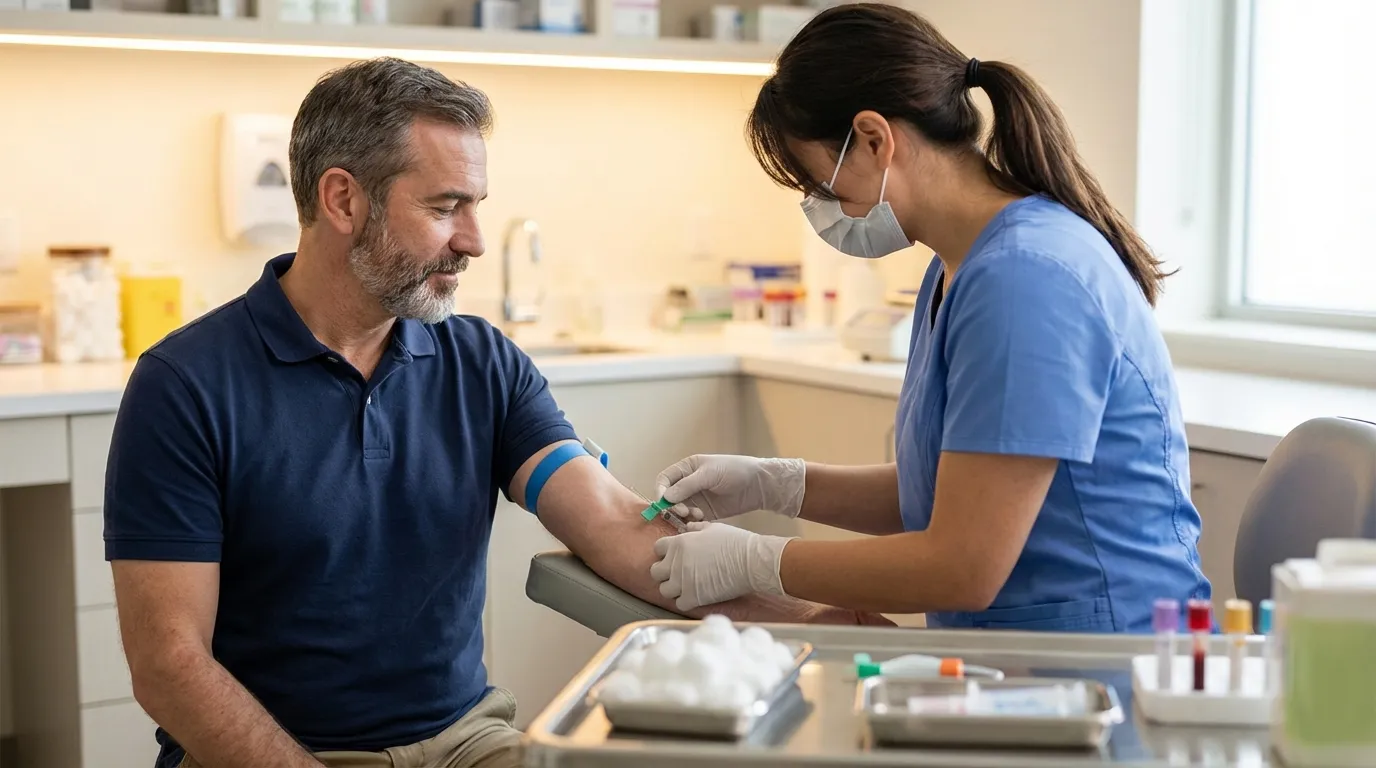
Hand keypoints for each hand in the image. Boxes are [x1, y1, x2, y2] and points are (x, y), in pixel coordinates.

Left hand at [649, 522, 792, 611]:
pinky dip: (685, 601)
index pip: (657, 548)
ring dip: (673, 588)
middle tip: (677, 574)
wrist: (750, 561)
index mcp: (679, 543)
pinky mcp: (693, 597)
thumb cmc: (735, 542)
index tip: (675, 557)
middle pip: (655, 571)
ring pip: (664, 589)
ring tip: (686, 587)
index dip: (666, 553)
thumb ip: (696, 529)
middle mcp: (676, 562)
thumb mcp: (713, 528)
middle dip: (664, 572)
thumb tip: (688, 528)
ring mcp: (683, 581)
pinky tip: (695, 596)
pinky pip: (678, 603)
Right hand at [655, 455, 805, 521]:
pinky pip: (692, 520)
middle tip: (683, 512)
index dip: (660, 491)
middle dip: (673, 506)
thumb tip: (666, 496)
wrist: (758, 485)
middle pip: (670, 498)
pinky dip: (692, 522)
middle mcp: (689, 484)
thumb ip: (688, 485)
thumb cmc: (735, 471)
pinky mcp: (706, 512)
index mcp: (687, 469)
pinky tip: (701, 521)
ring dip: (683, 515)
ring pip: (680, 511)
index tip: (664, 502)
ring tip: (697, 515)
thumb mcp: (710, 473)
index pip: (664, 479)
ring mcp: (697, 499)